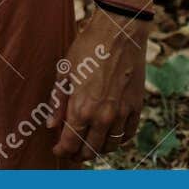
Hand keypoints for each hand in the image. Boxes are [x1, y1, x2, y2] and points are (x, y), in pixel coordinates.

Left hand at [47, 9, 149, 161]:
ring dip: (98, 149)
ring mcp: (123, 113)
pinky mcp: (137, 107)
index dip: (63, 151)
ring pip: (110, 145)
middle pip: (91, 149)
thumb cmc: (87, 48)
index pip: (71, 143)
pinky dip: (118, 140)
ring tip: (89, 146)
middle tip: (71, 152)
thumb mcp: (64, 72)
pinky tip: (110, 137)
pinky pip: (128, 134)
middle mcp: (103, 116)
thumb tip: (51, 126)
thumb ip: (58, 102)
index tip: (57, 150)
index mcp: (82, 108)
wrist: (119, 33)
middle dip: (78, 154)